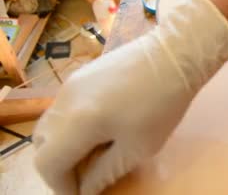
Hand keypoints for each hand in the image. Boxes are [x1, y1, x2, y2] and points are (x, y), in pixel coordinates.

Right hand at [33, 0, 227, 194]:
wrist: (175, 54)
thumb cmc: (162, 104)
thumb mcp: (138, 147)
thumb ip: (105, 172)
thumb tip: (86, 189)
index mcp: (77, 122)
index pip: (47, 163)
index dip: (61, 185)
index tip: (81, 192)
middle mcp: (65, 101)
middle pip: (42, 144)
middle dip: (60, 165)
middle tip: (86, 175)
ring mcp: (71, 84)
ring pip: (51, 123)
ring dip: (64, 144)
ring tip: (95, 152)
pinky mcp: (82, 74)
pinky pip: (64, 107)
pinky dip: (71, 125)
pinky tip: (101, 127)